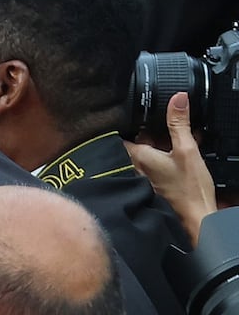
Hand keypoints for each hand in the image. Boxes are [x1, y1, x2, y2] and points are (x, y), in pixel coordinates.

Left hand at [125, 91, 216, 244]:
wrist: (196, 216)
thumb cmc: (189, 189)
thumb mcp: (187, 150)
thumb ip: (179, 124)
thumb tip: (177, 99)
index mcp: (136, 157)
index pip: (119, 135)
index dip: (125, 122)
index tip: (132, 112)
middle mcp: (133, 167)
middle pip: (133, 142)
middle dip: (146, 131)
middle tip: (161, 125)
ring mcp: (141, 176)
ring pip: (144, 152)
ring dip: (157, 143)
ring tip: (173, 138)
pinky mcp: (152, 183)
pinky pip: (153, 163)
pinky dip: (162, 155)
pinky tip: (177, 152)